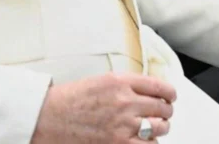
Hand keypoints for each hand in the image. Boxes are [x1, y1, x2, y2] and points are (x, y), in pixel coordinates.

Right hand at [33, 73, 175, 142]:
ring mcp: (123, 125)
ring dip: (161, 127)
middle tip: (163, 113)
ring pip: (160, 127)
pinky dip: (150, 143)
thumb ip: (125, 85)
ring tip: (156, 127)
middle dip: (166, 111)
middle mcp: (125, 102)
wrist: (47, 118)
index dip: (170, 93)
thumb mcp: (100, 81)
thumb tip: (147, 91)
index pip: (160, 86)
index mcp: (121, 82)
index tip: (170, 96)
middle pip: (163, 107)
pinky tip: (145, 140)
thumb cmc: (69, 100)